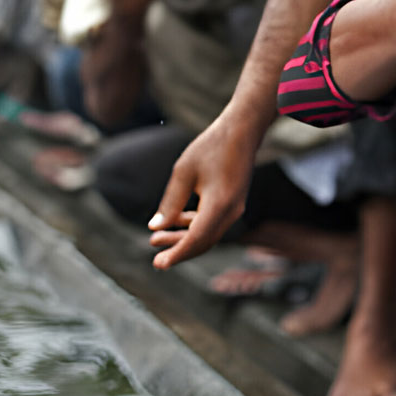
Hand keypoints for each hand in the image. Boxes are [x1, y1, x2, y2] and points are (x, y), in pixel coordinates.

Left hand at [147, 110, 260, 268]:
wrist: (242, 131)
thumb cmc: (211, 147)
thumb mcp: (184, 172)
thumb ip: (170, 202)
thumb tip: (155, 228)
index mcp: (220, 204)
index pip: (196, 238)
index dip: (177, 253)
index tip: (159, 264)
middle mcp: (232, 211)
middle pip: (203, 242)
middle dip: (178, 249)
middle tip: (153, 254)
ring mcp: (235, 209)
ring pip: (208, 234)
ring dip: (183, 238)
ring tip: (157, 238)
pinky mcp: (233, 204)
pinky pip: (212, 223)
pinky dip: (194, 227)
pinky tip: (175, 220)